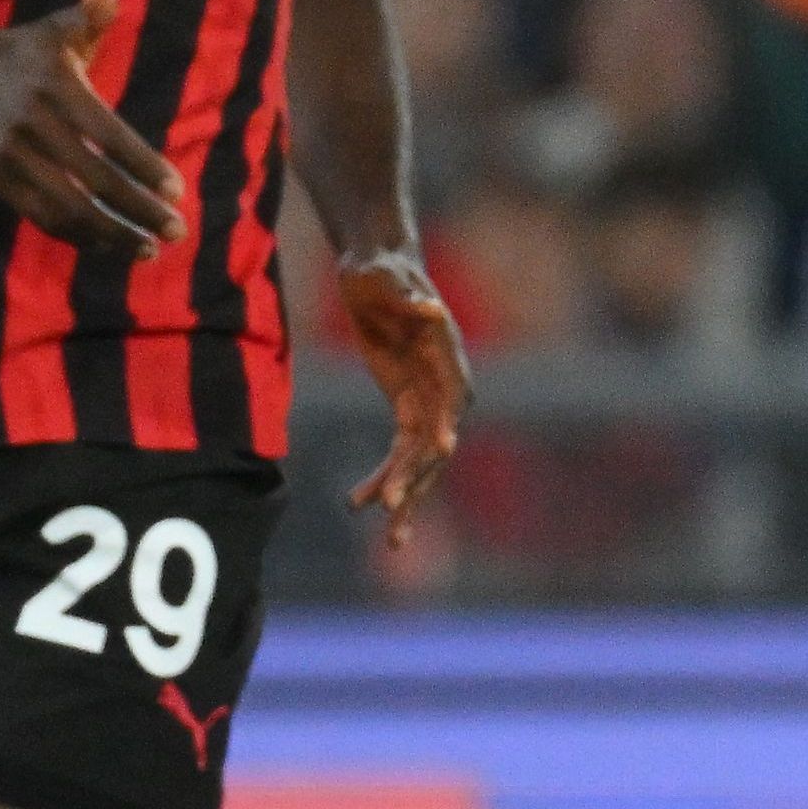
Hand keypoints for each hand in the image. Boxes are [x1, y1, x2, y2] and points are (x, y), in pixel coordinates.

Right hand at [0, 0, 177, 254]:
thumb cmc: (29, 52)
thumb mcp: (59, 29)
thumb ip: (91, 13)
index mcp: (55, 89)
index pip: (108, 136)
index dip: (143, 166)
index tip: (177, 190)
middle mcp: (32, 126)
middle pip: (93, 179)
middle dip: (139, 209)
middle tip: (177, 230)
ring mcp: (11, 157)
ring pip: (67, 207)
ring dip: (112, 233)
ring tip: (150, 248)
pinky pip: (41, 215)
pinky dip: (78, 236)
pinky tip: (111, 245)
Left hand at [336, 246, 471, 537]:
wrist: (377, 268)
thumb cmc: (382, 270)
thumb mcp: (388, 278)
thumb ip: (409, 297)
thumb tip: (431, 312)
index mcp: (447, 360)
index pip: (450, 402)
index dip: (443, 430)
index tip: (437, 454)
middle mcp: (446, 389)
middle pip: (435, 444)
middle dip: (414, 480)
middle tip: (390, 510)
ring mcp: (428, 402)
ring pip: (420, 461)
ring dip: (404, 497)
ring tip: (391, 540)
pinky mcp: (407, 407)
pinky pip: (399, 453)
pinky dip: (384, 478)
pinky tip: (357, 504)